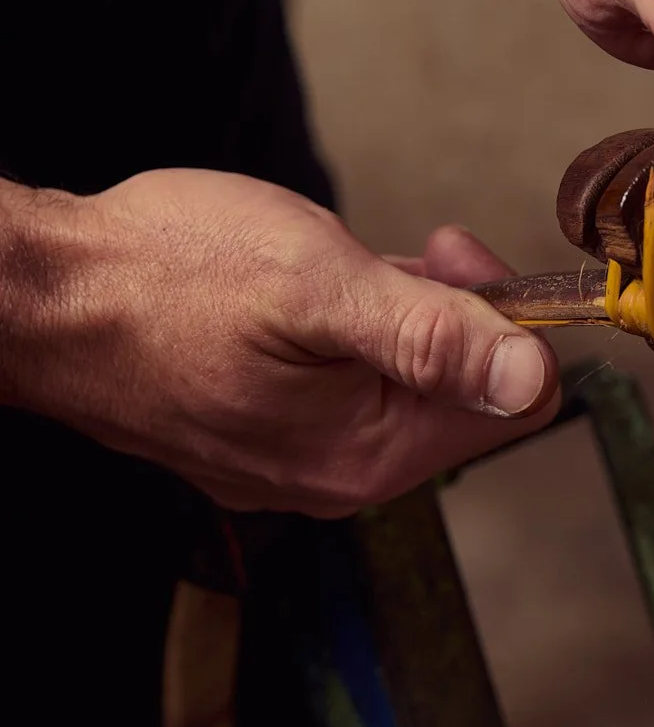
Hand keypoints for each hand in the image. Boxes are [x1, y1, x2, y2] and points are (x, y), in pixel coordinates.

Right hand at [4, 170, 558, 515]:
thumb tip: (531, 374)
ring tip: (332, 267)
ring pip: (402, 383)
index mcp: (369, 454)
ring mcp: (296, 461)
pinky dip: (345, 333)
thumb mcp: (317, 285)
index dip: (511, 318)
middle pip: (463, 394)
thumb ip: (432, 333)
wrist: (43, 296)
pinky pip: (344, 386)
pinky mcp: (262, 435)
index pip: (516, 401)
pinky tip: (297, 293)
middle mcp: (340, 477)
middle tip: (400, 250)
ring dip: (395, 315)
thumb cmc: (165, 277)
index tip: (453, 257)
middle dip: (449, 312)